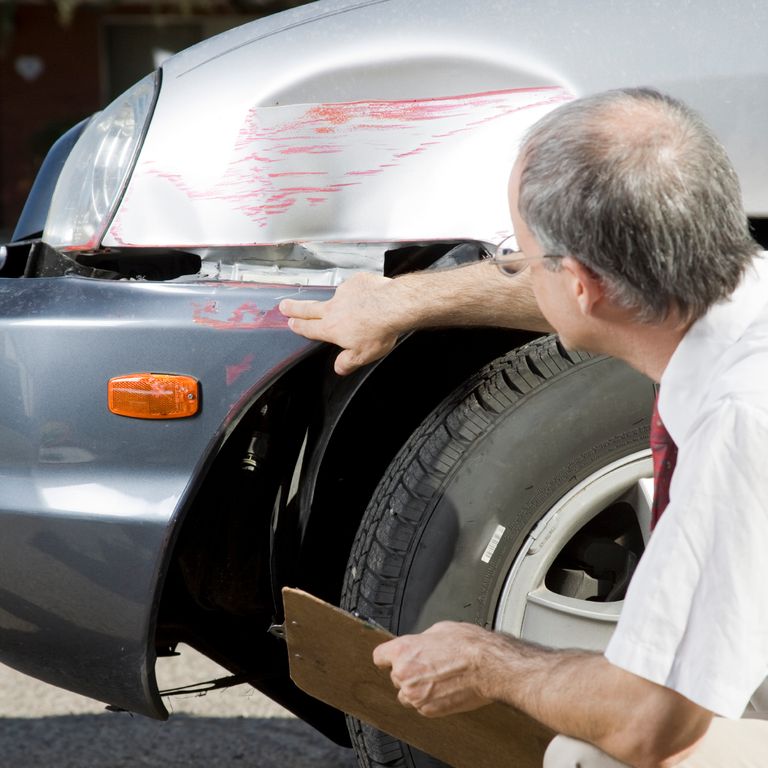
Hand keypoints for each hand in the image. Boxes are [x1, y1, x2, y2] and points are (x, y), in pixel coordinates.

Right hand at [279, 273, 403, 374]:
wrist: (395, 305)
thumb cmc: (379, 331)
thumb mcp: (363, 356)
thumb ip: (347, 362)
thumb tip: (338, 368)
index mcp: (332, 328)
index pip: (309, 328)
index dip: (299, 326)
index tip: (291, 323)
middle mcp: (334, 308)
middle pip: (309, 308)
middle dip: (295, 308)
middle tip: (284, 305)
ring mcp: (345, 292)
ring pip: (338, 298)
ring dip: (342, 302)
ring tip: (358, 309)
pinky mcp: (357, 281)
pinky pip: (356, 288)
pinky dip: (360, 293)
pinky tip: (370, 299)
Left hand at [372, 621, 493, 716]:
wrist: (489, 667)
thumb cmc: (468, 646)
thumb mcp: (439, 630)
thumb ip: (421, 641)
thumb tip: (419, 645)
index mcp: (403, 651)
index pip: (379, 657)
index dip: (388, 656)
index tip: (391, 658)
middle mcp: (404, 674)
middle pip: (395, 676)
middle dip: (409, 671)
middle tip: (429, 665)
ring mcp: (416, 695)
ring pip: (407, 694)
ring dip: (417, 688)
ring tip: (438, 678)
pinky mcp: (429, 710)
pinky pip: (422, 706)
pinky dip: (430, 699)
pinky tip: (445, 687)